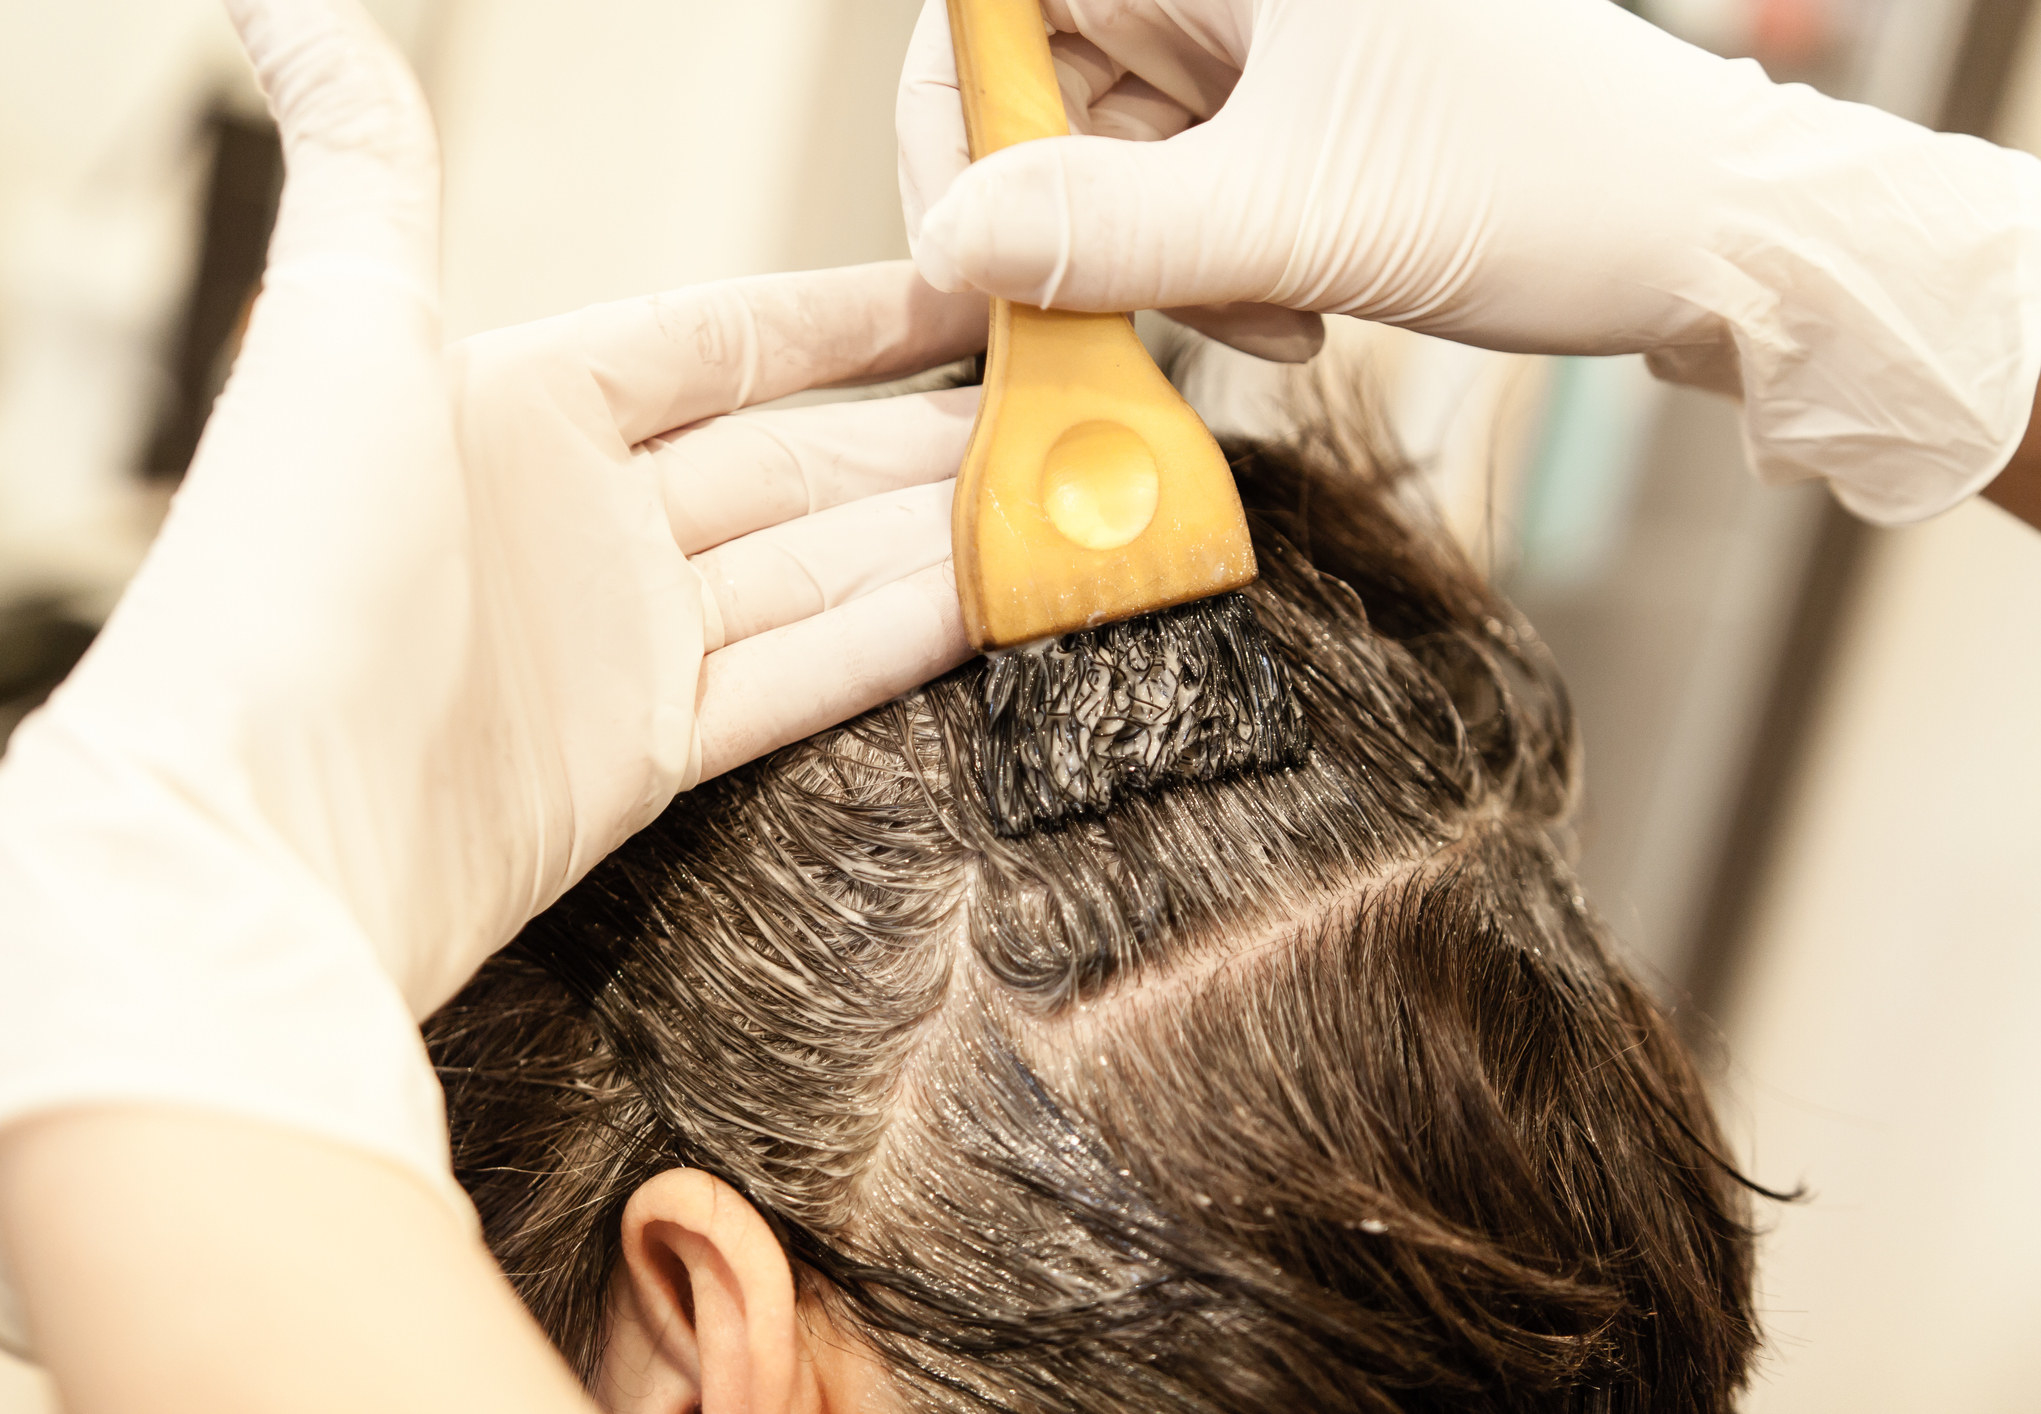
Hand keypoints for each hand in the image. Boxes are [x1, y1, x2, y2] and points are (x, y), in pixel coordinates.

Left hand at [0, 0, 982, 1347]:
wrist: (250, 841)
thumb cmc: (277, 573)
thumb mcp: (337, 336)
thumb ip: (368, 166)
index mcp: (517, 402)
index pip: (725, 336)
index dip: (855, 313)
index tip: (975, 289)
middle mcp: (575, 517)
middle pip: (794, 457)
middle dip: (928, 433)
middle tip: (1065, 412)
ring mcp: (615, 642)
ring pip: (815, 567)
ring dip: (936, 535)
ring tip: (1067, 503)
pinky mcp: (644, 759)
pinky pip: (801, 675)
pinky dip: (898, 639)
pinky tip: (999, 600)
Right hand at [898, 0, 2040, 521]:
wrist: (1701, 236)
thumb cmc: (1548, 183)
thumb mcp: (1308, 218)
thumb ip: (1114, 229)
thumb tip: (949, 243)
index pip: (1000, 3)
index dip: (964, 115)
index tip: (985, 241)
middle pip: (1048, 84)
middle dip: (1083, 217)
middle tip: (1140, 311)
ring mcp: (1262, 37)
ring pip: (1112, 153)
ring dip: (1160, 261)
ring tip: (1276, 309)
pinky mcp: (1291, 105)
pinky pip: (1182, 189)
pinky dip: (1212, 265)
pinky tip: (1297, 304)